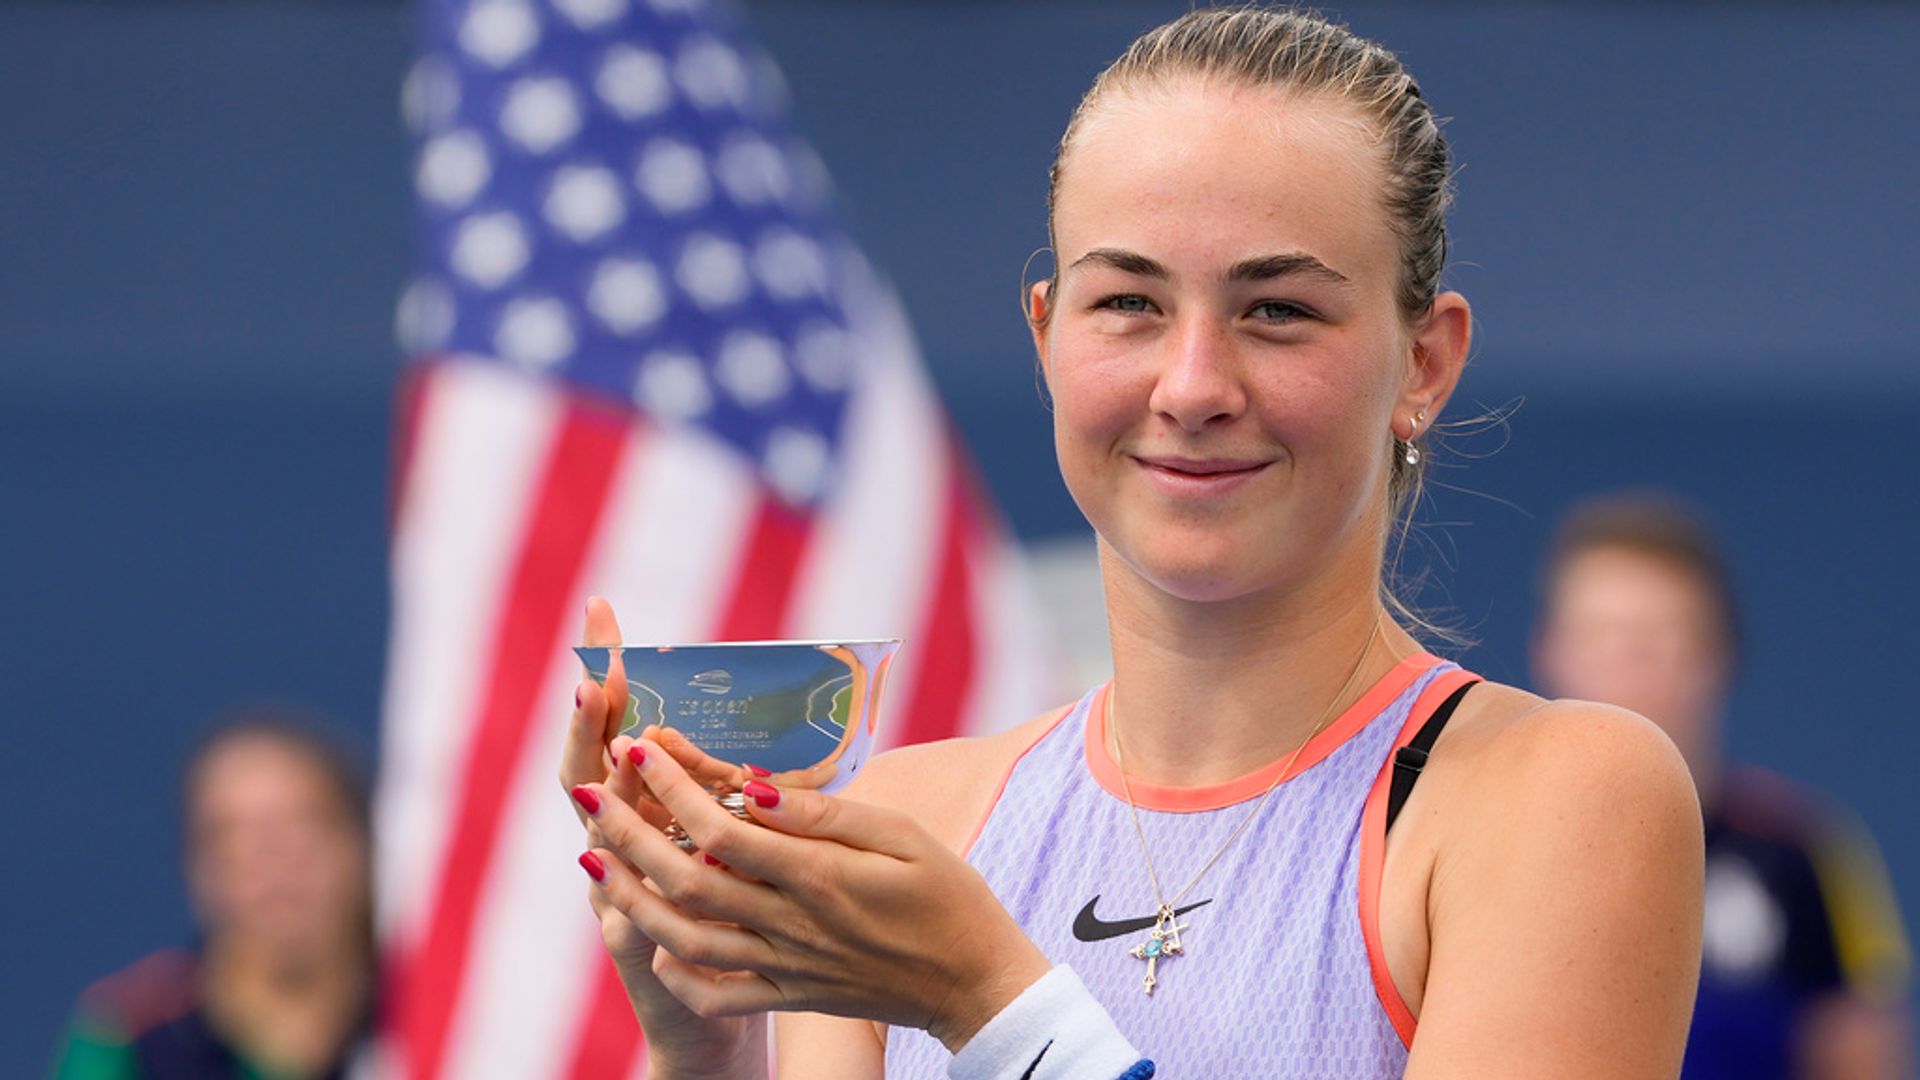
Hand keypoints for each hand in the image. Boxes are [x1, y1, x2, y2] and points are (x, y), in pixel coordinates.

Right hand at [558, 598, 766, 1074]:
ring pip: (603, 846)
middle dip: (587, 724)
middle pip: (589, 778)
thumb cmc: (729, 916)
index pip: (616, 734)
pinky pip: (628, 926)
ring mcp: (617, 905)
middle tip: (588, 673)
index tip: (601, 622)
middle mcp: (615, 854)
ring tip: (614, 751)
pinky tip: (616, 865)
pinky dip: (623, 899)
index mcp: (643, 817)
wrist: (706, 1023)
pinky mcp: (638, 959)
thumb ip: (717, 785)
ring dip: (606, 799)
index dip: (605, 682)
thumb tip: (728, 710)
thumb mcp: (722, 843)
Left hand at [573, 736, 1051, 1054]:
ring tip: (593, 857)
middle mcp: (792, 925)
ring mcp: (786, 967)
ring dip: (630, 897)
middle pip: (686, 880)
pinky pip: (718, 993)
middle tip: (588, 790)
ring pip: (685, 938)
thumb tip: (754, 791)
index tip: (640, 746)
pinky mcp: (791, 996)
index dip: (673, 787)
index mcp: (820, 877)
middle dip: (628, 832)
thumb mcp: (902, 835)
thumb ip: (824, 816)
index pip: (724, 828)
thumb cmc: (948, 897)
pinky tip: (652, 943)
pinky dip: (676, 971)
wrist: (974, 985)